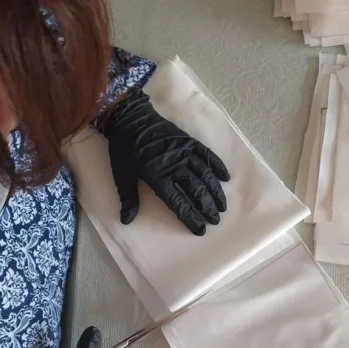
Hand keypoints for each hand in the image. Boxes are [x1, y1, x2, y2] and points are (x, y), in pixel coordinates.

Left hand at [103, 87, 229, 235]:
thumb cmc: (124, 148)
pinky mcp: (189, 142)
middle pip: (196, 190)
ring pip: (205, 175)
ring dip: (215, 192)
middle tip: (215, 220)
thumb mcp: (122, 174)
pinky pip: (207, 155)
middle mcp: (175, 165)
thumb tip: (127, 221)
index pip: (178, 202)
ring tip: (222, 206)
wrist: (130, 117)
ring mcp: (185, 152)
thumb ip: (128, 198)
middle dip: (207, 207)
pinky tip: (226, 178)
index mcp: (157, 175)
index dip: (190, 217)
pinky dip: (218, 166)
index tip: (200, 229)